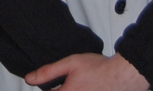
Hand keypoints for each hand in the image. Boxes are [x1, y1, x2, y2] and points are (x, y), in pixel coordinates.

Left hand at [25, 53, 148, 90]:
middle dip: (58, 90)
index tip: (49, 86)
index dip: (46, 89)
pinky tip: (83, 87)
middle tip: (62, 84)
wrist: (123, 75)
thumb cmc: (98, 68)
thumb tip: (29, 79)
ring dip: (69, 90)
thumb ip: (48, 72)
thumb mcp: (70, 64)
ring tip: (77, 84)